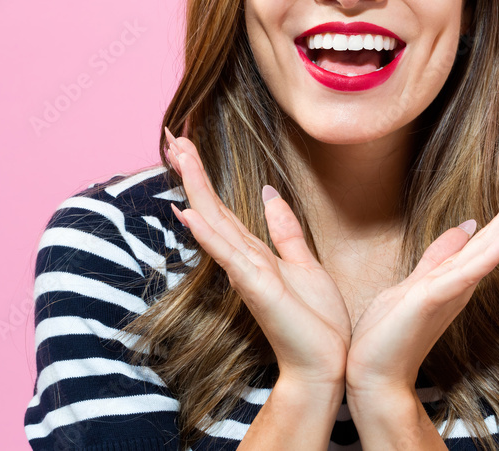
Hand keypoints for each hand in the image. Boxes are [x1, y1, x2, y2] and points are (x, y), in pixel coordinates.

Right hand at [164, 128, 351, 387]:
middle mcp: (243, 259)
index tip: (188, 145)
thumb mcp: (305, 264)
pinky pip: (226, 253)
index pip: (224, 207)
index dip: (205, 176)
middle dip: (193, 170)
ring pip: (213, 221)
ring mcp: (244, 272)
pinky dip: (206, 232)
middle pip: (211, 207)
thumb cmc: (317, 322)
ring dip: (195, 186)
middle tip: (172, 135)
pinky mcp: (254, 287)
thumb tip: (268, 194)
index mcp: (255, 253)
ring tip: (177, 153)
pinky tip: (187, 210)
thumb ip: (285, 231)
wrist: (326, 363)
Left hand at [344, 161, 498, 397]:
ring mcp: (452, 289)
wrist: (373, 373)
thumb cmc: (390, 333)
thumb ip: (440, 257)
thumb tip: (464, 227)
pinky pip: (467, 273)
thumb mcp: (415, 282)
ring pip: (489, 245)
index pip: (488, 231)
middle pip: (498, 232)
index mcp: (456, 272)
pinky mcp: (435, 299)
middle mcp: (461, 279)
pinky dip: (489, 255)